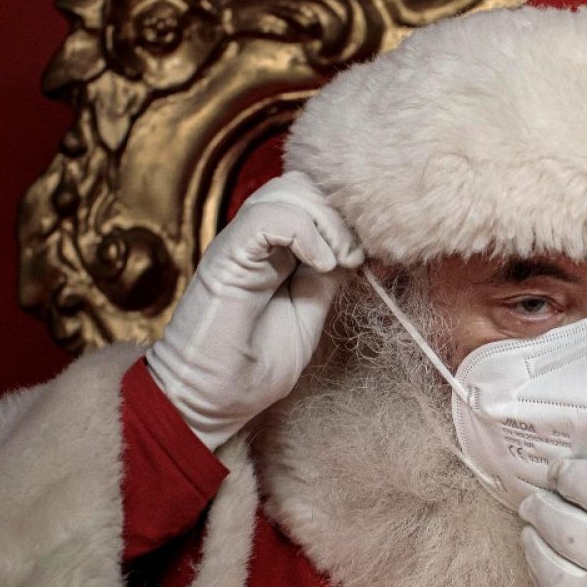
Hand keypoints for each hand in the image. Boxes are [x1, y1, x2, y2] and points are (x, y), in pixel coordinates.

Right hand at [146, 171, 360, 449]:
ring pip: (288, 191)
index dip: (347, 217)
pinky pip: (268, 217)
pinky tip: (321, 264)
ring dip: (327, 223)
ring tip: (339, 263)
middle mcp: (256, 240)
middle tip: (356, 259)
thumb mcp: (309, 312)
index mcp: (275, 250)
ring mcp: (240, 245)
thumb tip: (361, 249)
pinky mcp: (226, 257)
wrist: (214, 401)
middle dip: (341, 215)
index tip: (371, 255)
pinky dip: (305, 232)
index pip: (314, 199)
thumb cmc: (256, 365)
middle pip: (304, 185)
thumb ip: (328, 277)